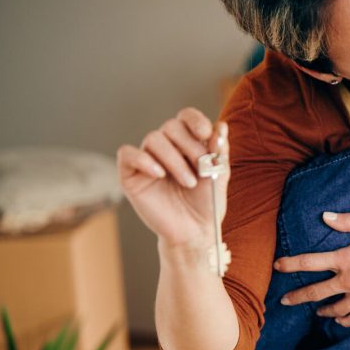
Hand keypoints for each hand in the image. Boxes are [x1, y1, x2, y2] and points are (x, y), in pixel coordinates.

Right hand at [117, 107, 227, 248]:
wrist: (195, 232)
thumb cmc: (207, 204)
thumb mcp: (219, 175)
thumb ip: (219, 151)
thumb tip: (222, 125)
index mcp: (187, 143)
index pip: (186, 117)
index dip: (195, 119)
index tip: (206, 133)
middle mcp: (166, 148)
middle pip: (171, 126)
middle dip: (189, 145)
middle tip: (201, 168)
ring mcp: (147, 160)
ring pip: (153, 139)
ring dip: (174, 159)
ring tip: (188, 182)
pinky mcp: (130, 175)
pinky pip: (127, 154)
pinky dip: (143, 160)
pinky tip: (159, 174)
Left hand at [275, 214, 349, 326]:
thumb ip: (347, 221)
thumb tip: (324, 216)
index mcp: (346, 258)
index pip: (310, 262)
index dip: (290, 265)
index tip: (277, 267)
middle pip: (315, 292)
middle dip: (296, 297)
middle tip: (284, 301)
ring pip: (334, 309)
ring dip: (322, 310)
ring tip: (316, 311)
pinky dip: (343, 320)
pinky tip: (339, 320)